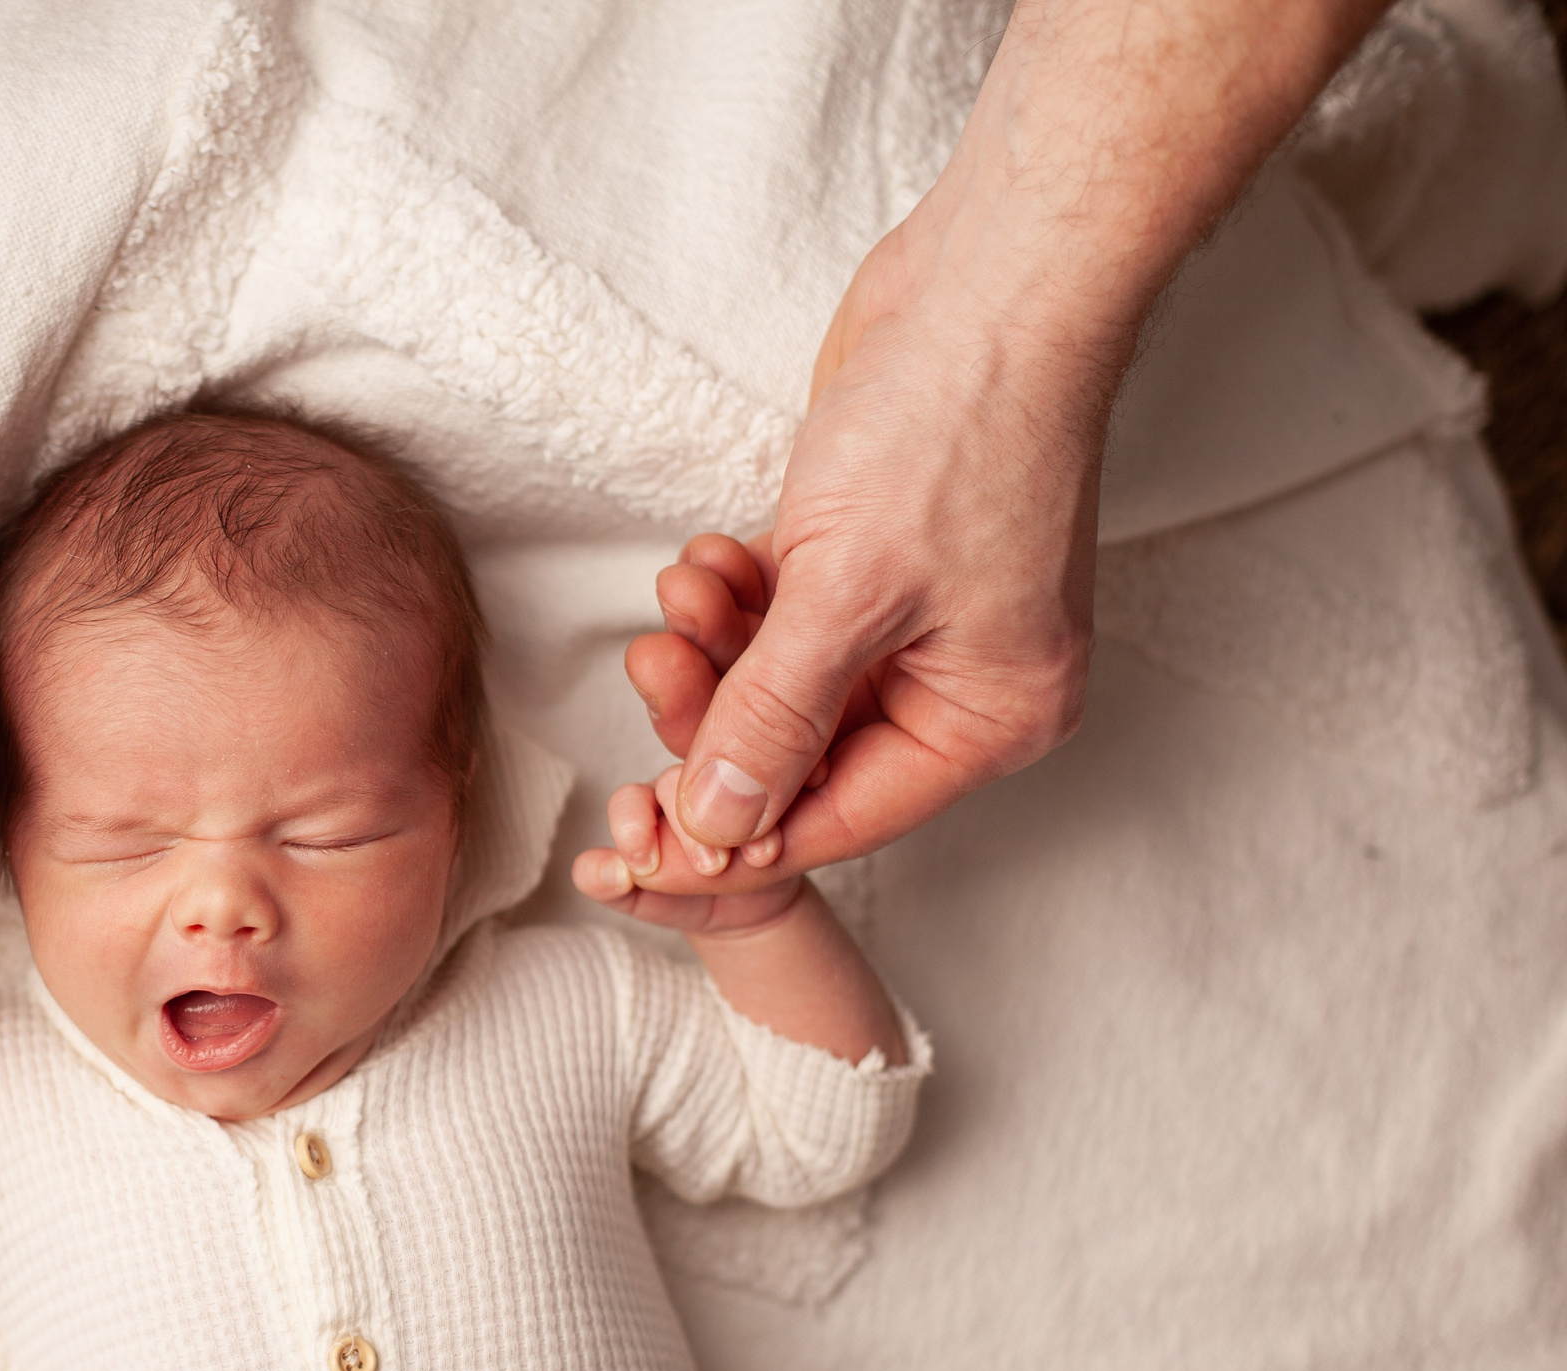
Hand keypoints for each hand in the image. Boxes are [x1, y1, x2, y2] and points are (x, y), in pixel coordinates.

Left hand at [572, 764, 808, 937]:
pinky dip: (805, 775)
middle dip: (693, 830)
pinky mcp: (792, 770)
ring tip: (764, 854)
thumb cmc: (686, 895)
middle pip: (681, 784)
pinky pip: (797, 760)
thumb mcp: (648, 898)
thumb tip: (598, 872)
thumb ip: (615, 886)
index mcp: (648, 802)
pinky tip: (813, 792)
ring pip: (738, 766)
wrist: (749, 903)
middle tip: (712, 868)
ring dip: (752, 807)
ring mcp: (742, 767)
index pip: (630, 803)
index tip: (644, 867)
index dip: (633, 830)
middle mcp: (690, 774)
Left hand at [644, 0, 1396, 885]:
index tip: (635, 835)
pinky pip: (783, 620)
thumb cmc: (953, 426)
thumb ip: (771, 720)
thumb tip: (715, 827)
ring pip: (781, 684)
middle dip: (714, 714)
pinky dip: (735, 600)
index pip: (839, 817)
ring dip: (715, 648)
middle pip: (802, 754)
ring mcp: (919, 621)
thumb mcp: (844, 596)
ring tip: (683, 592)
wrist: (988, 280)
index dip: (732, 832)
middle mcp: (963, 681)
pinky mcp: (873, 562)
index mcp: (991, 717)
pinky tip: (706, 558)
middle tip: (649, 668)